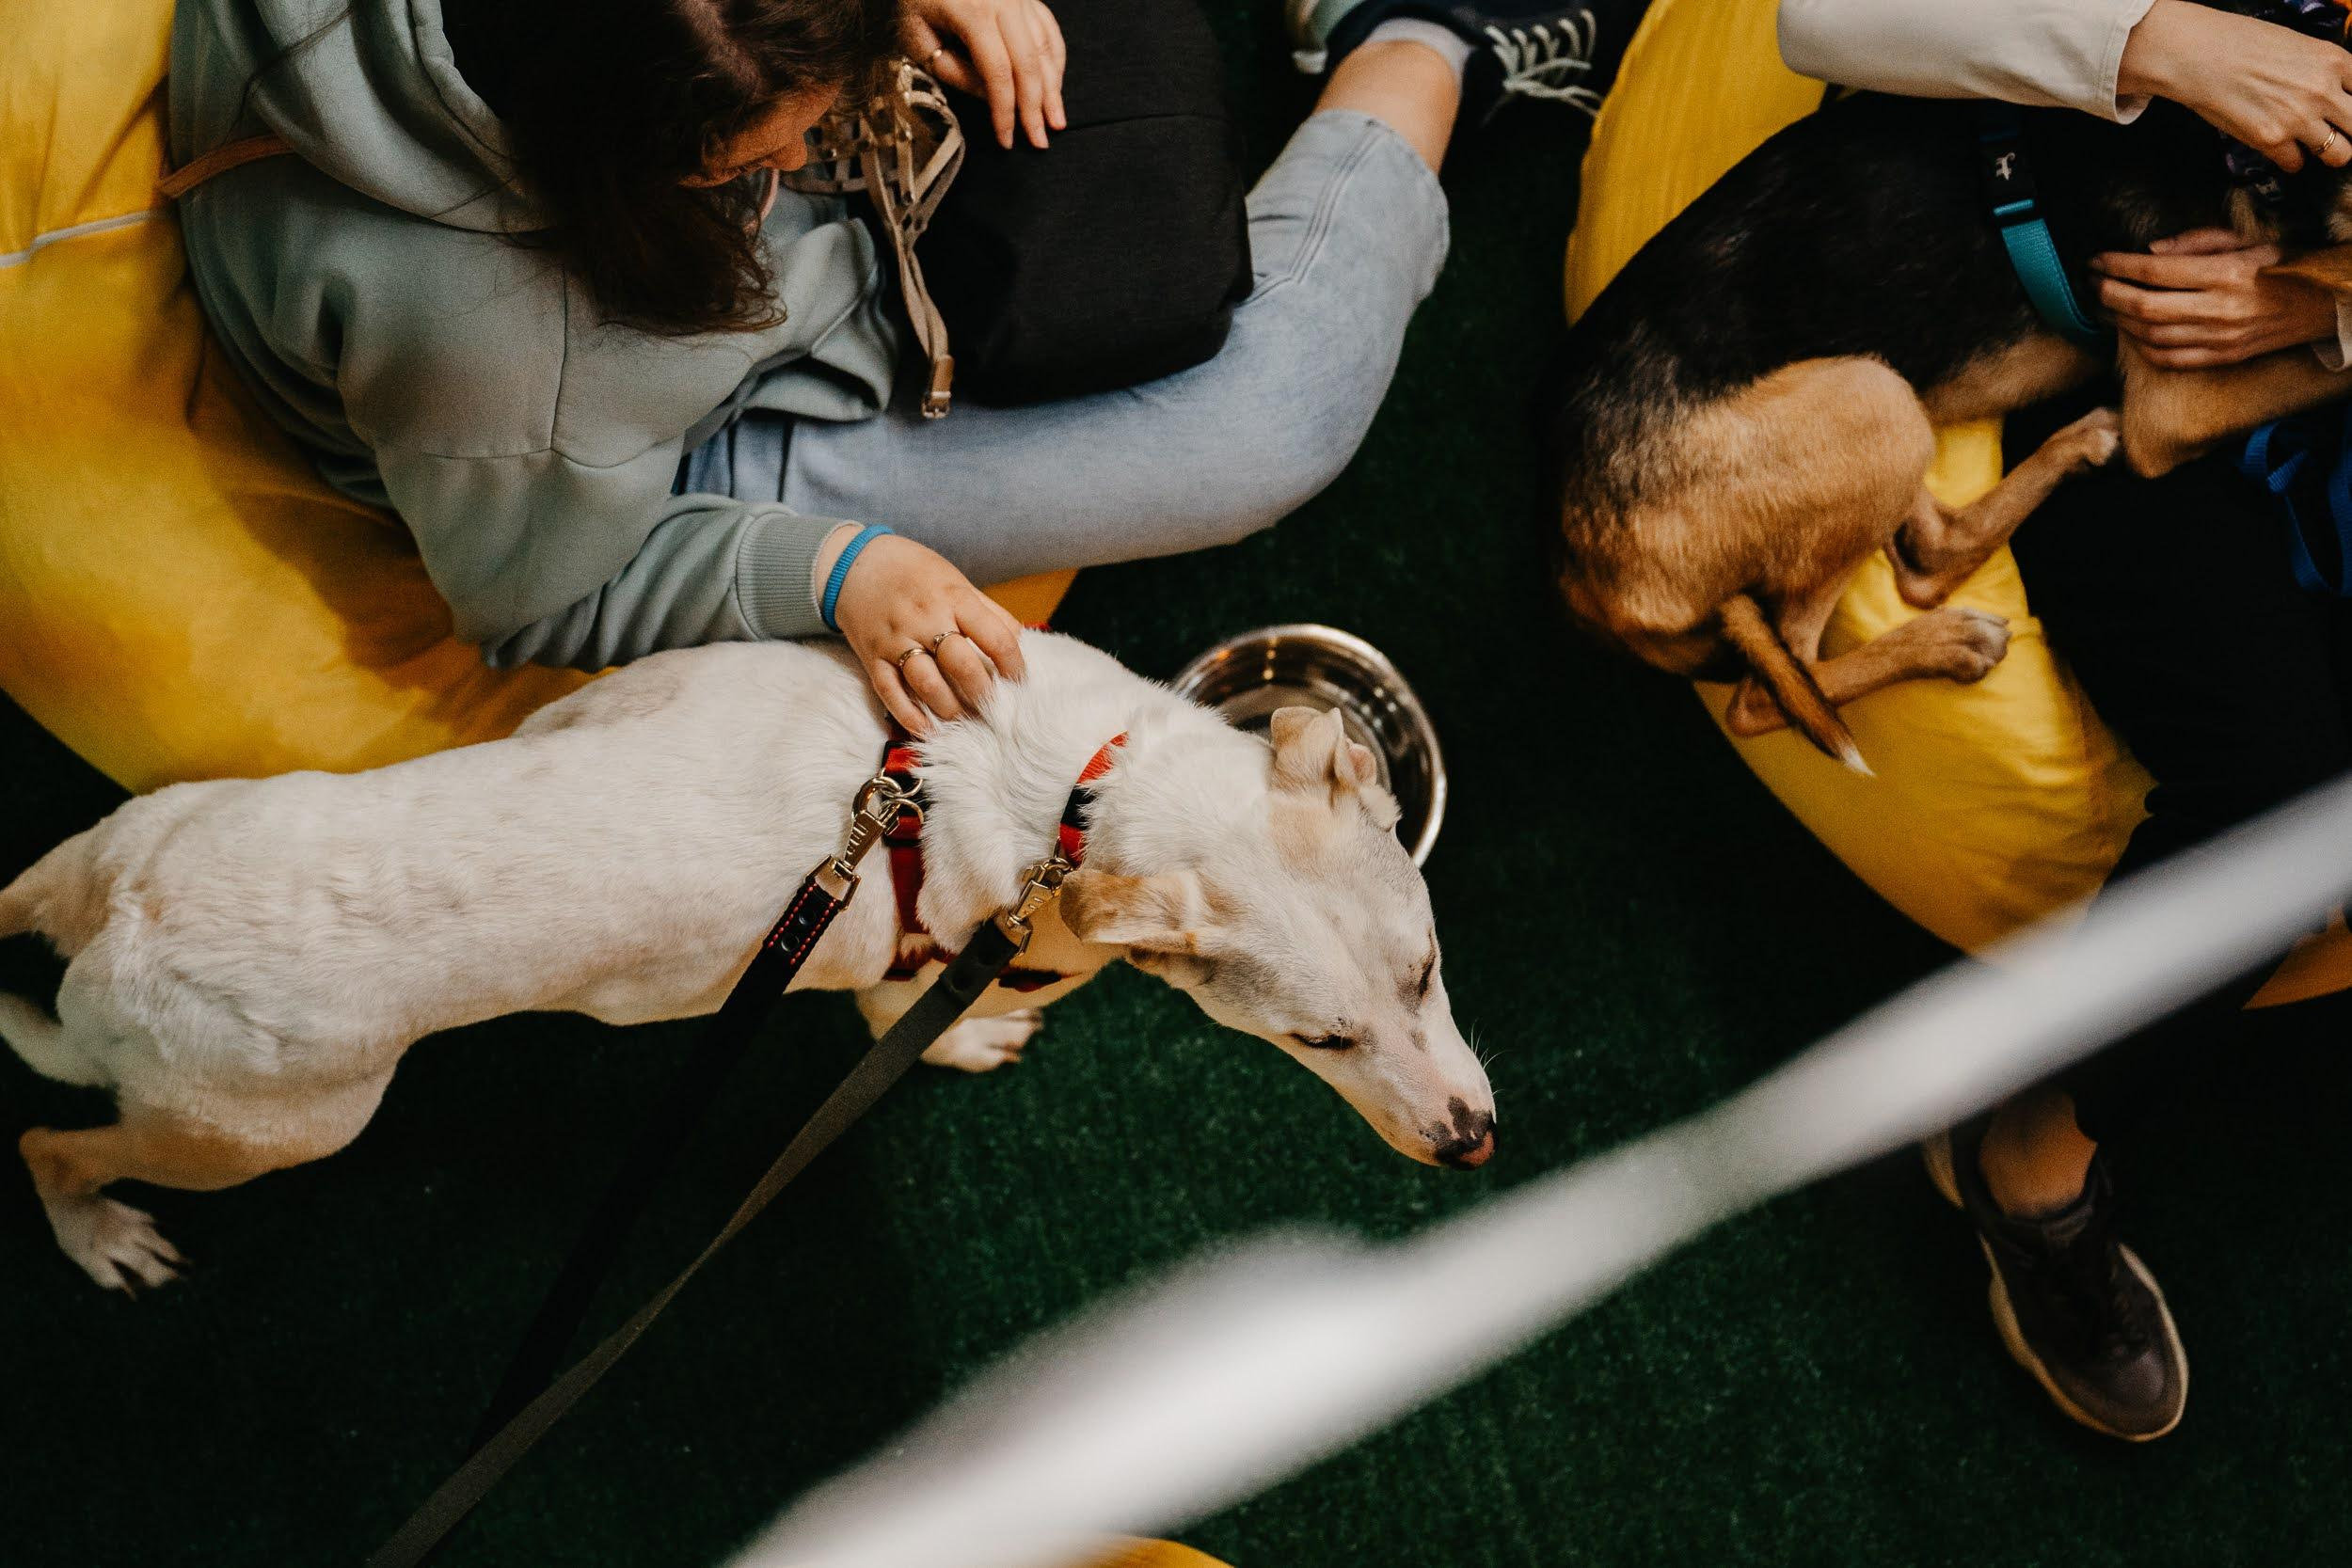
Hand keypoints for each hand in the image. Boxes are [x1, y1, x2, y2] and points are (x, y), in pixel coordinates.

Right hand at [819, 529, 1027, 734]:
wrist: (856, 564)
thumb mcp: (957, 580)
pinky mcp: (873, 657)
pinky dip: (909, 715)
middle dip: (983, 693)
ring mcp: (896, 640)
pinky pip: (890, 692)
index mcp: (953, 598)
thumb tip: (1018, 642)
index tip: (1019, 681)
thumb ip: (988, 611)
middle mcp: (925, 620)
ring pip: (927, 683)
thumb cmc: (916, 572)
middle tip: (994, 709)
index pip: (994, 637)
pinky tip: (926, 730)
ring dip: (949, 708)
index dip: (1013, 665)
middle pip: (961, 664)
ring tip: (964, 720)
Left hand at [904, 0, 1067, 149]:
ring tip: (1056, 121)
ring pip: (1044, 48)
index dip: (1004, 110)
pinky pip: (1049, 30)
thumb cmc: (916, 0)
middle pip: (1028, 64)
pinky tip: (1055, 85)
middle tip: (1039, 141)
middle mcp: (1004, 1)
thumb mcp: (918, 37)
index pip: (998, 72)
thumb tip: (991, 98)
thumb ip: (954, 70)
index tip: (1006, 139)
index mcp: (974, 12)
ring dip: (1053, 89)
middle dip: (1035, 108)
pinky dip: (1055, 61)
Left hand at [2091, 228, 2340, 367]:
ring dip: (2120, 321)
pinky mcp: (2222, 358)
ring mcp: (2221, 338)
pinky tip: (2132, 331)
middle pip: (2145, 307)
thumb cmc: (2281, 266)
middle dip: (2110, 294)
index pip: (2156, 272)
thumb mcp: (2245, 241)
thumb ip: (2196, 243)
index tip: (2097, 261)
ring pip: (2151, 336)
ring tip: (2107, 304)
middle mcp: (2221, 309)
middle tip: (2093, 283)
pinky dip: (2142, 347)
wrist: (2321, 304)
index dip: (2118, 266)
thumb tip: (2149, 253)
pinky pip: (2169, 359)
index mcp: (2226, 274)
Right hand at [2118, 0, 2351, 171]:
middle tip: (2337, 133)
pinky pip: (2296, 163)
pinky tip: (2281, 148)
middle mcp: (2323, 91)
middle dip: (2350, 132)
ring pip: (2339, 154)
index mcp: (2334, 61)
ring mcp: (2298, 118)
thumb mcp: (2297, 45)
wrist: (2197, 55)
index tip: (2345, 113)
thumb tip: (2335, 91)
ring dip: (2327, 152)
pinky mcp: (2270, 140)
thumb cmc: (2240, 43)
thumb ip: (2322, 69)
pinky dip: (2291, 160)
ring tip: (2312, 146)